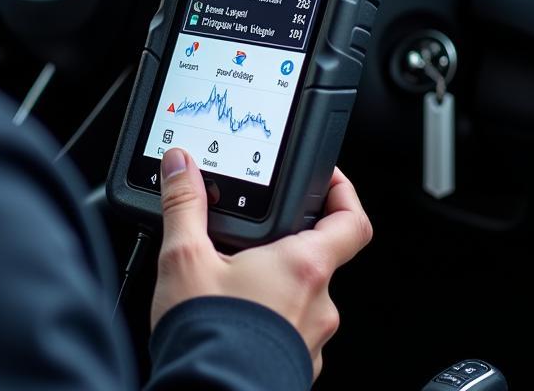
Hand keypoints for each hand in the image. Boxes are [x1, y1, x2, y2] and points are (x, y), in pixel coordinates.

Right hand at [151, 148, 372, 380]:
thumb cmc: (207, 338)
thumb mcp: (185, 258)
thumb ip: (185, 205)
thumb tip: (181, 167)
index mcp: (303, 266)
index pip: (351, 220)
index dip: (342, 193)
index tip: (325, 180)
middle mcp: (319, 304)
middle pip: (319, 257)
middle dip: (286, 244)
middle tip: (253, 236)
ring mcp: (312, 340)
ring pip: (303, 297)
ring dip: (275, 285)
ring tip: (233, 281)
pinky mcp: (297, 367)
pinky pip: (291, 331)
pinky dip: (270, 319)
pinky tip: (236, 317)